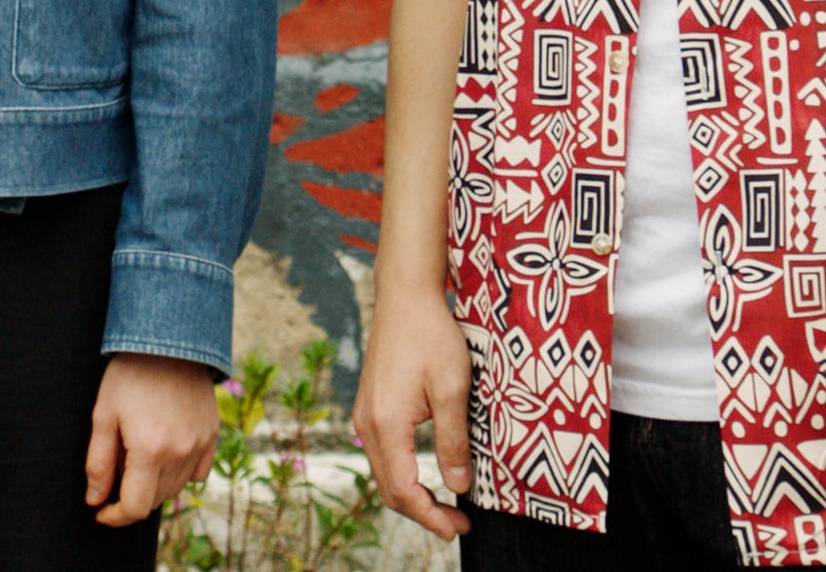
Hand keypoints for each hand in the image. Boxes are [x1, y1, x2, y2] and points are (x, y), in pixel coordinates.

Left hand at [85, 352, 217, 526]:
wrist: (169, 339)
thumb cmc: (129, 374)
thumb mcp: (104, 415)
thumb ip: (98, 463)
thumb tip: (95, 500)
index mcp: (149, 450)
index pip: (135, 508)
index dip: (115, 516)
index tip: (101, 511)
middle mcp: (180, 452)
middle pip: (155, 500)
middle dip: (132, 497)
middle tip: (116, 472)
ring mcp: (200, 444)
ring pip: (176, 488)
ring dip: (155, 485)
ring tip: (138, 456)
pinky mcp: (212, 433)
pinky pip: (198, 472)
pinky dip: (181, 473)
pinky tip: (165, 453)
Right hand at [350, 281, 472, 539]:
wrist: (405, 297)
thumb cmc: (431, 335)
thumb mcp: (452, 388)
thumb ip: (453, 440)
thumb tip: (458, 486)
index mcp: (386, 424)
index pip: (404, 491)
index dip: (431, 516)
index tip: (459, 528)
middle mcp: (368, 425)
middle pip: (390, 490)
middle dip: (423, 513)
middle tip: (458, 524)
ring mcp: (365, 416)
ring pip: (385, 475)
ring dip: (413, 496)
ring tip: (446, 507)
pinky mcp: (371, 407)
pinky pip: (383, 455)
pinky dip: (403, 475)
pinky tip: (427, 475)